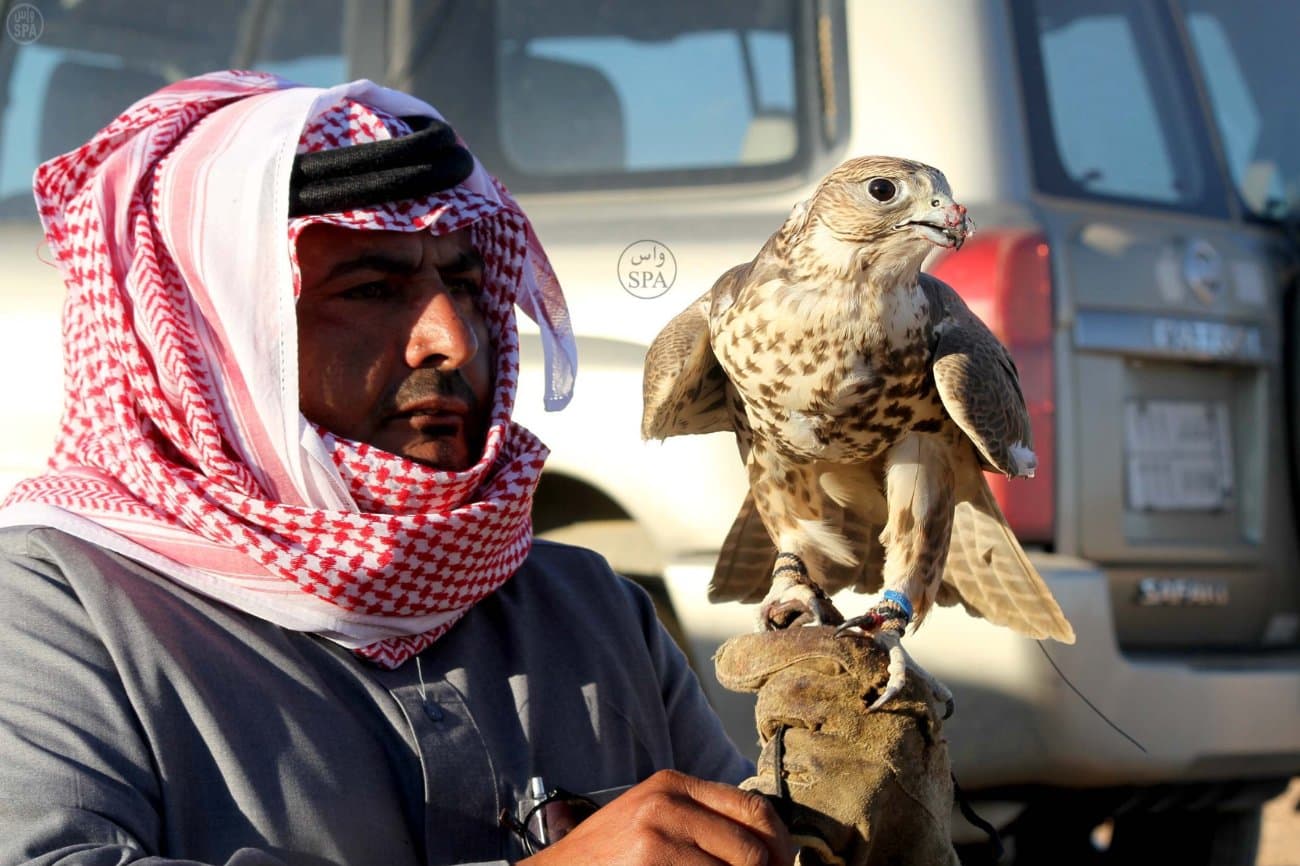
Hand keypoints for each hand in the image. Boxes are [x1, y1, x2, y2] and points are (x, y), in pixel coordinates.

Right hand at [517, 769, 794, 865]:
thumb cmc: (610, 854)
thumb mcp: (654, 817)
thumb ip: (703, 818)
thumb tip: (769, 847)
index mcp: (674, 784)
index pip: (754, 807)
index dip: (779, 844)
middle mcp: (667, 802)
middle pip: (751, 845)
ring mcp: (657, 834)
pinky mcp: (650, 863)